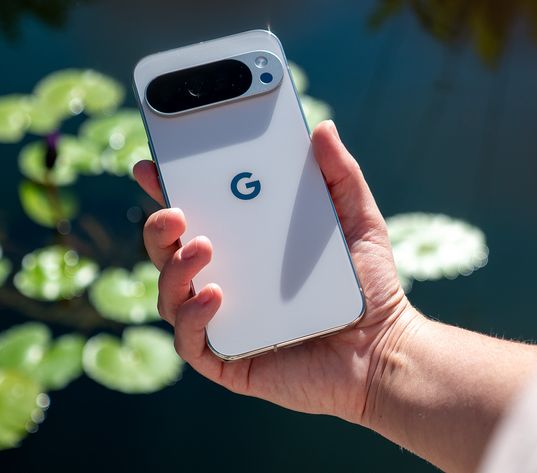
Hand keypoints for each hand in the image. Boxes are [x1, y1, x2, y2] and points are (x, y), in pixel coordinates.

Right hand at [133, 121, 421, 422]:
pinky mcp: (228, 359)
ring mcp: (223, 321)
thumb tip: (322, 128)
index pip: (197, 216)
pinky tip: (215, 295)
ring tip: (203, 248)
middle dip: (158, 228)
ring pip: (170, 295)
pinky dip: (192, 316)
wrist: (383, 347)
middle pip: (170, 253)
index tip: (153, 165)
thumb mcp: (357, 220)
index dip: (168, 190)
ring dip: (174, 269)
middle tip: (174, 211)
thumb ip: (341, 175)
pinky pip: (191, 341)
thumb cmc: (367, 285)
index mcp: (247, 248)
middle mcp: (227, 281)